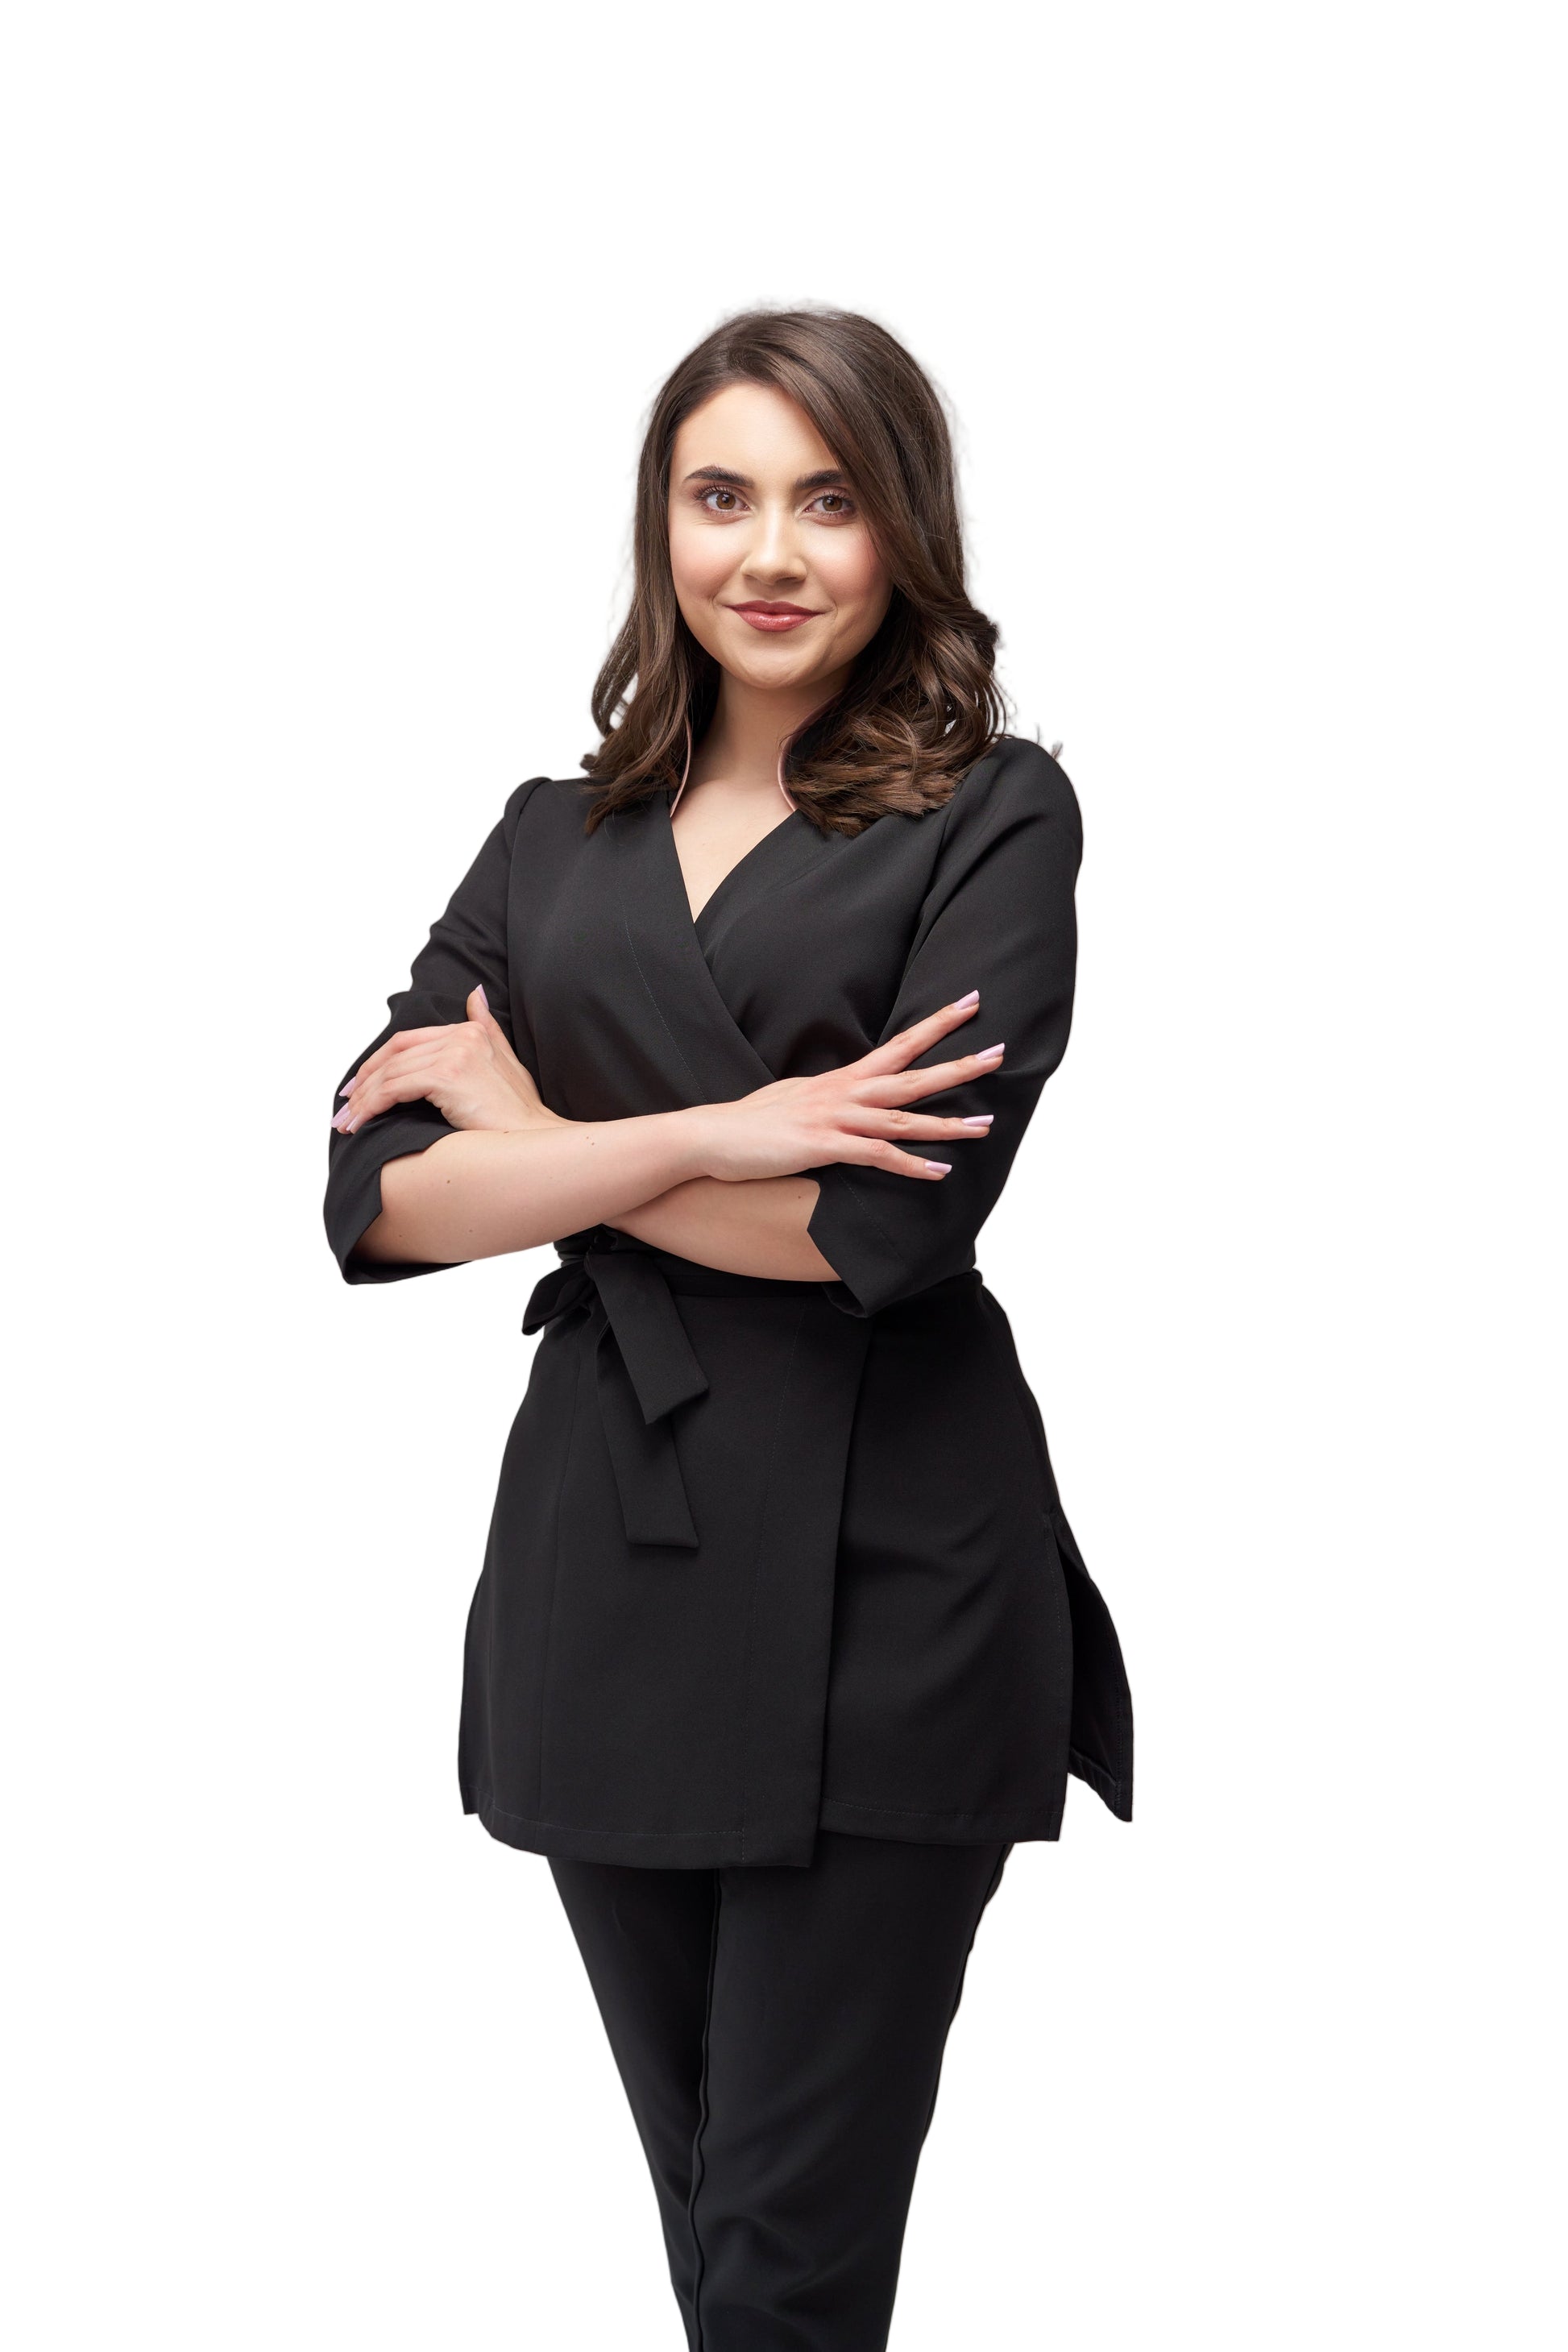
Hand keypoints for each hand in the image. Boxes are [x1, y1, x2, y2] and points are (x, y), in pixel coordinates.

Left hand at [333, 986, 561, 1134]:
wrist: (535, 1138)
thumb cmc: (520, 1111)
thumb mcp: (506, 1061)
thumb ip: (485, 1026)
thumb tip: (475, 993)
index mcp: (471, 1031)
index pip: (408, 1041)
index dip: (377, 1062)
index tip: (357, 1087)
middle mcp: (462, 1036)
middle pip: (394, 1054)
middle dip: (363, 1081)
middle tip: (344, 1106)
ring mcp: (455, 1054)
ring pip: (391, 1073)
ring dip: (362, 1099)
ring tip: (347, 1122)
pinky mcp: (448, 1076)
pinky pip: (395, 1089)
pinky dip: (373, 1106)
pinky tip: (362, 1122)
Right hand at [686, 991, 1003, 1183]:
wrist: (709, 1137)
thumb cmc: (750, 1124)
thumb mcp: (794, 1098)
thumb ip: (826, 1098)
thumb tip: (844, 1098)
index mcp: (840, 1080)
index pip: (898, 1045)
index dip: (935, 1024)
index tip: (968, 1004)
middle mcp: (843, 1092)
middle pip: (911, 1074)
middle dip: (957, 1064)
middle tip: (998, 1052)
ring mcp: (834, 1118)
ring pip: (902, 1118)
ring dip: (947, 1123)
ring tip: (986, 1125)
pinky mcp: (823, 1147)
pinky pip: (877, 1156)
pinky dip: (911, 1166)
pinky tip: (939, 1173)